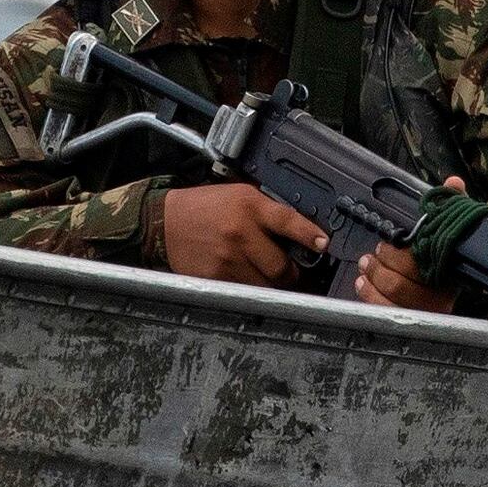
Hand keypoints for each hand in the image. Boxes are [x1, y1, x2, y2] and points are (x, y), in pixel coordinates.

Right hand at [159, 182, 327, 283]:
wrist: (164, 223)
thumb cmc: (206, 207)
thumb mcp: (240, 195)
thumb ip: (268, 211)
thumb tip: (301, 231)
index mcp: (248, 206)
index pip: (288, 221)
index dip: (309, 235)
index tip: (323, 245)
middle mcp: (239, 233)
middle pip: (282, 266)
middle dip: (294, 274)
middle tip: (298, 273)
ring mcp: (227, 259)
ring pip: (267, 286)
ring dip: (275, 286)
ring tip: (275, 280)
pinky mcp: (215, 278)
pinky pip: (245, 291)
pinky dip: (253, 289)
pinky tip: (250, 281)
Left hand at [347, 173, 476, 309]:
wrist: (453, 303)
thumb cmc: (445, 261)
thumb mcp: (449, 233)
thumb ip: (450, 206)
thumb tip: (453, 182)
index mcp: (450, 269)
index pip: (426, 258)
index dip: (403, 250)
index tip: (393, 241)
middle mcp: (439, 293)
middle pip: (406, 278)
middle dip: (385, 261)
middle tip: (376, 251)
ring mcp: (425, 310)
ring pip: (394, 294)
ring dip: (375, 276)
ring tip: (367, 265)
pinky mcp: (409, 321)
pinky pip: (385, 311)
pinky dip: (370, 295)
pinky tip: (363, 283)